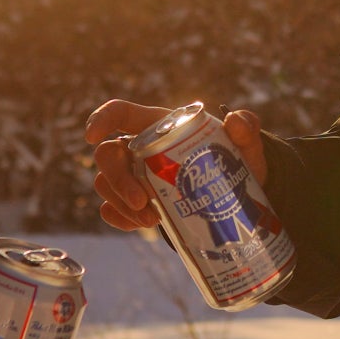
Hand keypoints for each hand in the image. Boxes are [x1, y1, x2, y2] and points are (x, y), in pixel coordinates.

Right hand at [85, 99, 267, 231]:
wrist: (235, 197)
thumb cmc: (234, 161)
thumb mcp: (246, 145)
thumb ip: (246, 128)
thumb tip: (236, 121)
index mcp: (157, 126)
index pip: (120, 114)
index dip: (101, 119)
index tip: (92, 135)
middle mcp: (138, 149)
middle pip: (107, 156)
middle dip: (117, 179)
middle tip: (142, 201)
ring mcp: (133, 177)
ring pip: (105, 184)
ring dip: (121, 203)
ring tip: (152, 220)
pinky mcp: (135, 203)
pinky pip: (111, 210)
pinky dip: (120, 218)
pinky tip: (141, 225)